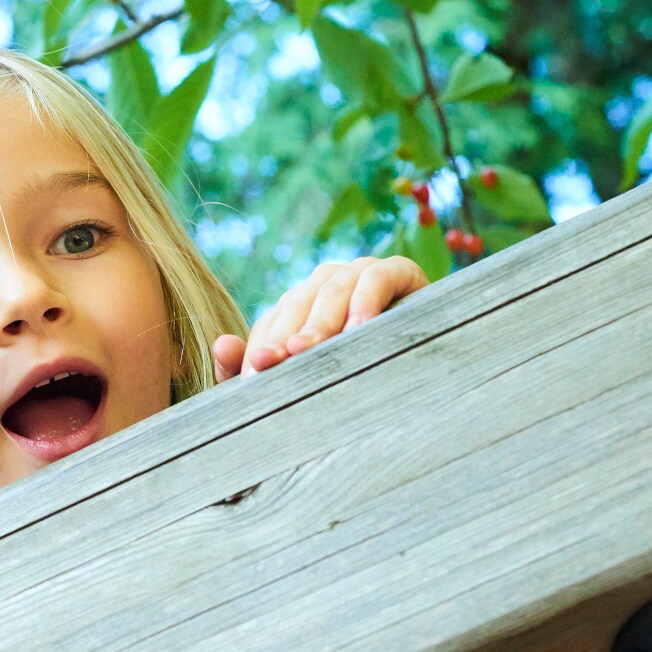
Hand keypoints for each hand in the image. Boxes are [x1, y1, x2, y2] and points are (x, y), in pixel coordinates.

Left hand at [211, 255, 428, 380]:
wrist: (430, 360)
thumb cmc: (358, 374)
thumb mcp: (308, 376)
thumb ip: (257, 365)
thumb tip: (222, 345)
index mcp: (299, 306)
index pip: (272, 324)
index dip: (261, 351)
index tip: (251, 381)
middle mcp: (324, 284)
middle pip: (298, 306)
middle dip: (285, 337)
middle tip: (274, 365)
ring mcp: (359, 273)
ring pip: (332, 292)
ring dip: (320, 322)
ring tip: (308, 350)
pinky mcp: (398, 270)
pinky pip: (378, 278)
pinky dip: (367, 301)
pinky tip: (360, 330)